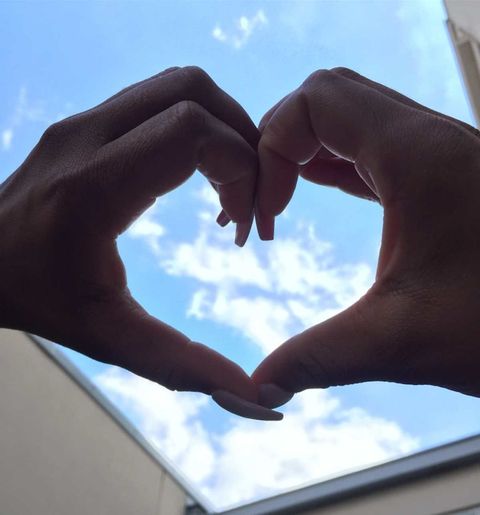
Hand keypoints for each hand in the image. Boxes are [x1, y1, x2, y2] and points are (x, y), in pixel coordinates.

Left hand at [0, 66, 280, 419]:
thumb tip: (254, 396)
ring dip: (221, 127)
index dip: (241, 168)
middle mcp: (86, 137)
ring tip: (228, 186)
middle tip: (245, 202)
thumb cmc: (37, 299)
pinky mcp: (87, 119)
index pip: (192, 132)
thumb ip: (184, 367)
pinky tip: (197, 173)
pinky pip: (160, 97)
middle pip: (193, 93)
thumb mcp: (110, 339)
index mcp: (93, 189)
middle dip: (241, 142)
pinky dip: (197, 124)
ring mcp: (83, 120)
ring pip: (180, 84)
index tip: (244, 224)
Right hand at [252, 67, 479, 401]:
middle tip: (267, 200)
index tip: (269, 216)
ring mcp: (435, 150)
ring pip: (348, 114)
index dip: (271, 151)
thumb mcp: (402, 342)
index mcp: (415, 155)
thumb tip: (258, 391)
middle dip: (280, 142)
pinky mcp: (438, 171)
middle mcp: (426, 137)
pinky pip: (369, 144)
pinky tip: (316, 190)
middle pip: (326, 97)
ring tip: (281, 200)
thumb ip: (318, 360)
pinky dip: (331, 161)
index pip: (312, 103)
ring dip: (304, 150)